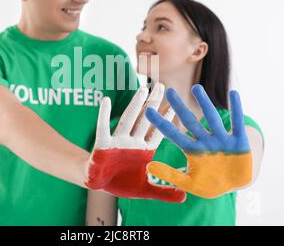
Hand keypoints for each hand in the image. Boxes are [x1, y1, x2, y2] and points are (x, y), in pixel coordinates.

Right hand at [85, 83, 185, 202]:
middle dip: (154, 104)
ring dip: (135, 105)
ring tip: (143, 89)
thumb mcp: (146, 189)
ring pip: (128, 120)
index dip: (166, 120)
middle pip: (145, 120)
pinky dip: (103, 114)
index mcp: (144, 150)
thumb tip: (185, 197)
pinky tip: (105, 100)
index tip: (176, 106)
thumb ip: (164, 192)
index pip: (158, 132)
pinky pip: (103, 127)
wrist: (99, 184)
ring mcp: (118, 141)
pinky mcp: (102, 144)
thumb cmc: (122, 183)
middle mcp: (133, 142)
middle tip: (162, 86)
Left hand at [145, 85, 251, 198]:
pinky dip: (236, 108)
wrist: (236, 185)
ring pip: (211, 117)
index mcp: (192, 150)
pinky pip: (237, 122)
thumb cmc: (210, 184)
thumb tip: (148, 167)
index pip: (173, 134)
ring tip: (196, 88)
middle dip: (179, 107)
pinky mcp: (239, 141)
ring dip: (204, 103)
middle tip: (169, 91)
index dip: (161, 123)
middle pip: (190, 121)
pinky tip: (233, 93)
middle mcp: (205, 141)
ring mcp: (221, 139)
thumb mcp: (189, 183)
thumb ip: (170, 176)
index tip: (148, 111)